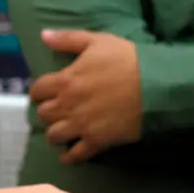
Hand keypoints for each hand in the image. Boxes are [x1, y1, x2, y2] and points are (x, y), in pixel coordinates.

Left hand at [31, 29, 142, 163]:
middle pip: (43, 114)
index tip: (46, 92)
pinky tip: (68, 154)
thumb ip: (67, 39)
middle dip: (48, 111)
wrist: (156, 85)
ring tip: (63, 129)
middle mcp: (68, 105)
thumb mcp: (97, 41)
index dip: (40, 91)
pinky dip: (69, 157)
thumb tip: (43, 35)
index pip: (37, 90)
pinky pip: (75, 155)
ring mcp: (81, 125)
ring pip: (53, 136)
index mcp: (65, 80)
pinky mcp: (97, 141)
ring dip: (56, 133)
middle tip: (57, 110)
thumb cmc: (127, 59)